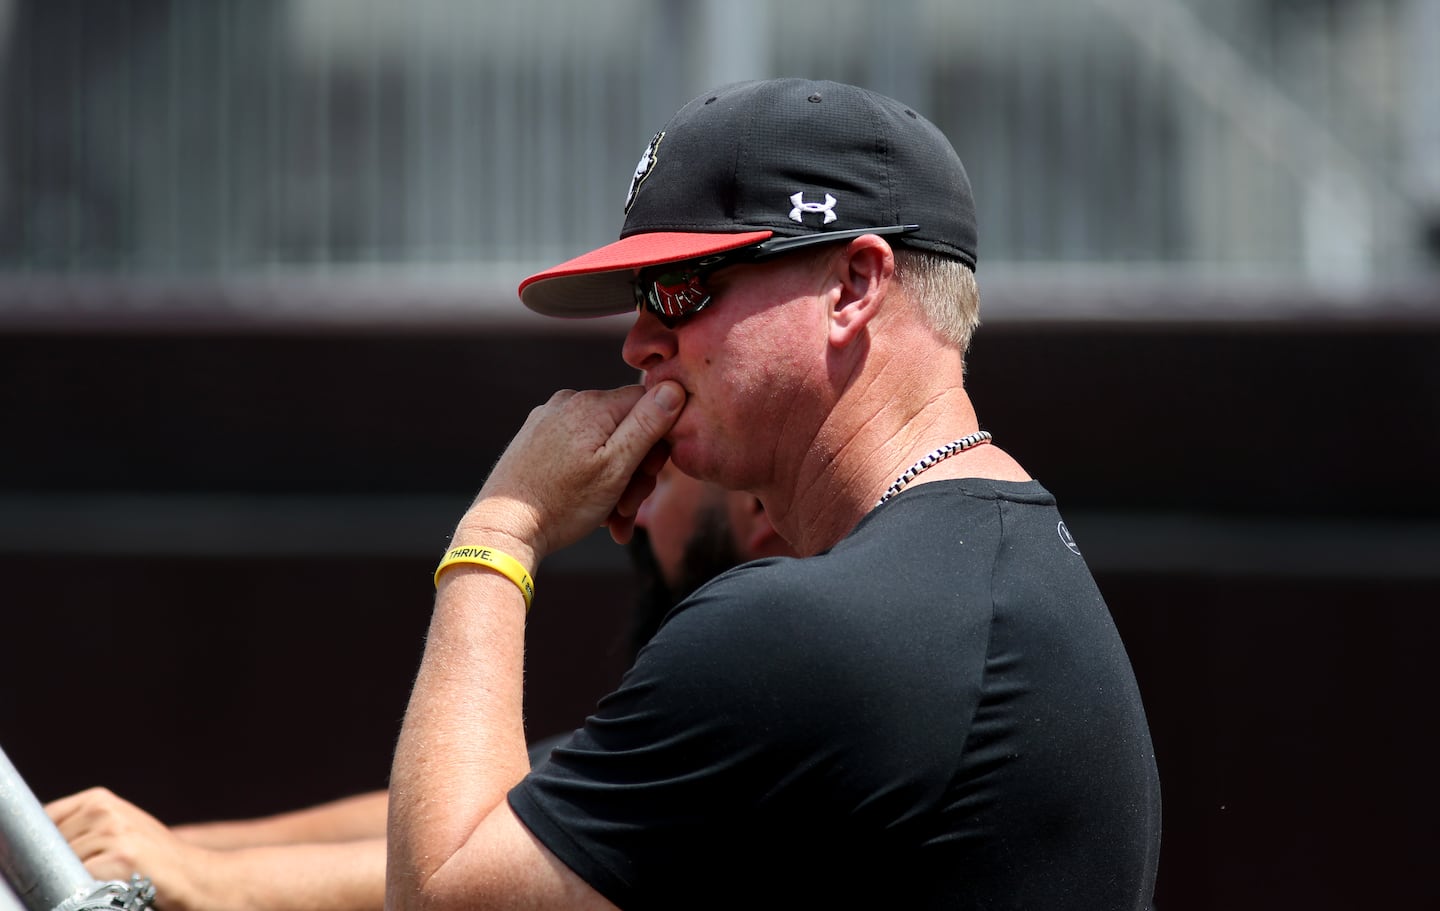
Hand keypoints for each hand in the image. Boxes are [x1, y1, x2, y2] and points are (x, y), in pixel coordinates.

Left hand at [46, 788, 208, 910]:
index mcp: (100, 799)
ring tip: (106, 878)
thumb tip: (41, 841)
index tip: (63, 856)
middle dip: (61, 863)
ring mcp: (112, 832)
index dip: (48, 843)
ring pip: (63, 863)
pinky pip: (81, 878)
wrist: (194, 875)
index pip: (46, 820)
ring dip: (76, 877)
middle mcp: (104, 810)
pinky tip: (113, 884)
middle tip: (95, 870)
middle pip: (51, 845)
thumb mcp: (117, 828)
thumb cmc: (152, 858)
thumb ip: (81, 826)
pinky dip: (89, 887)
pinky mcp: (120, 857)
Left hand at [455, 381, 685, 559]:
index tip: (650, 477)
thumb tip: (675, 386)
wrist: (503, 529)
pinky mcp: (535, 437)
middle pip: (626, 427)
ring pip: (604, 443)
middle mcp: (569, 401)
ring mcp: (549, 419)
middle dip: (635, 470)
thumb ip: (648, 425)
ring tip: (611, 520)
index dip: (659, 441)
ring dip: (615, 482)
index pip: (650, 402)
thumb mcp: (616, 468)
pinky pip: (578, 451)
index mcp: (593, 404)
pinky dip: (591, 478)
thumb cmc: (563, 503)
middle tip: (629, 509)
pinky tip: (593, 511)